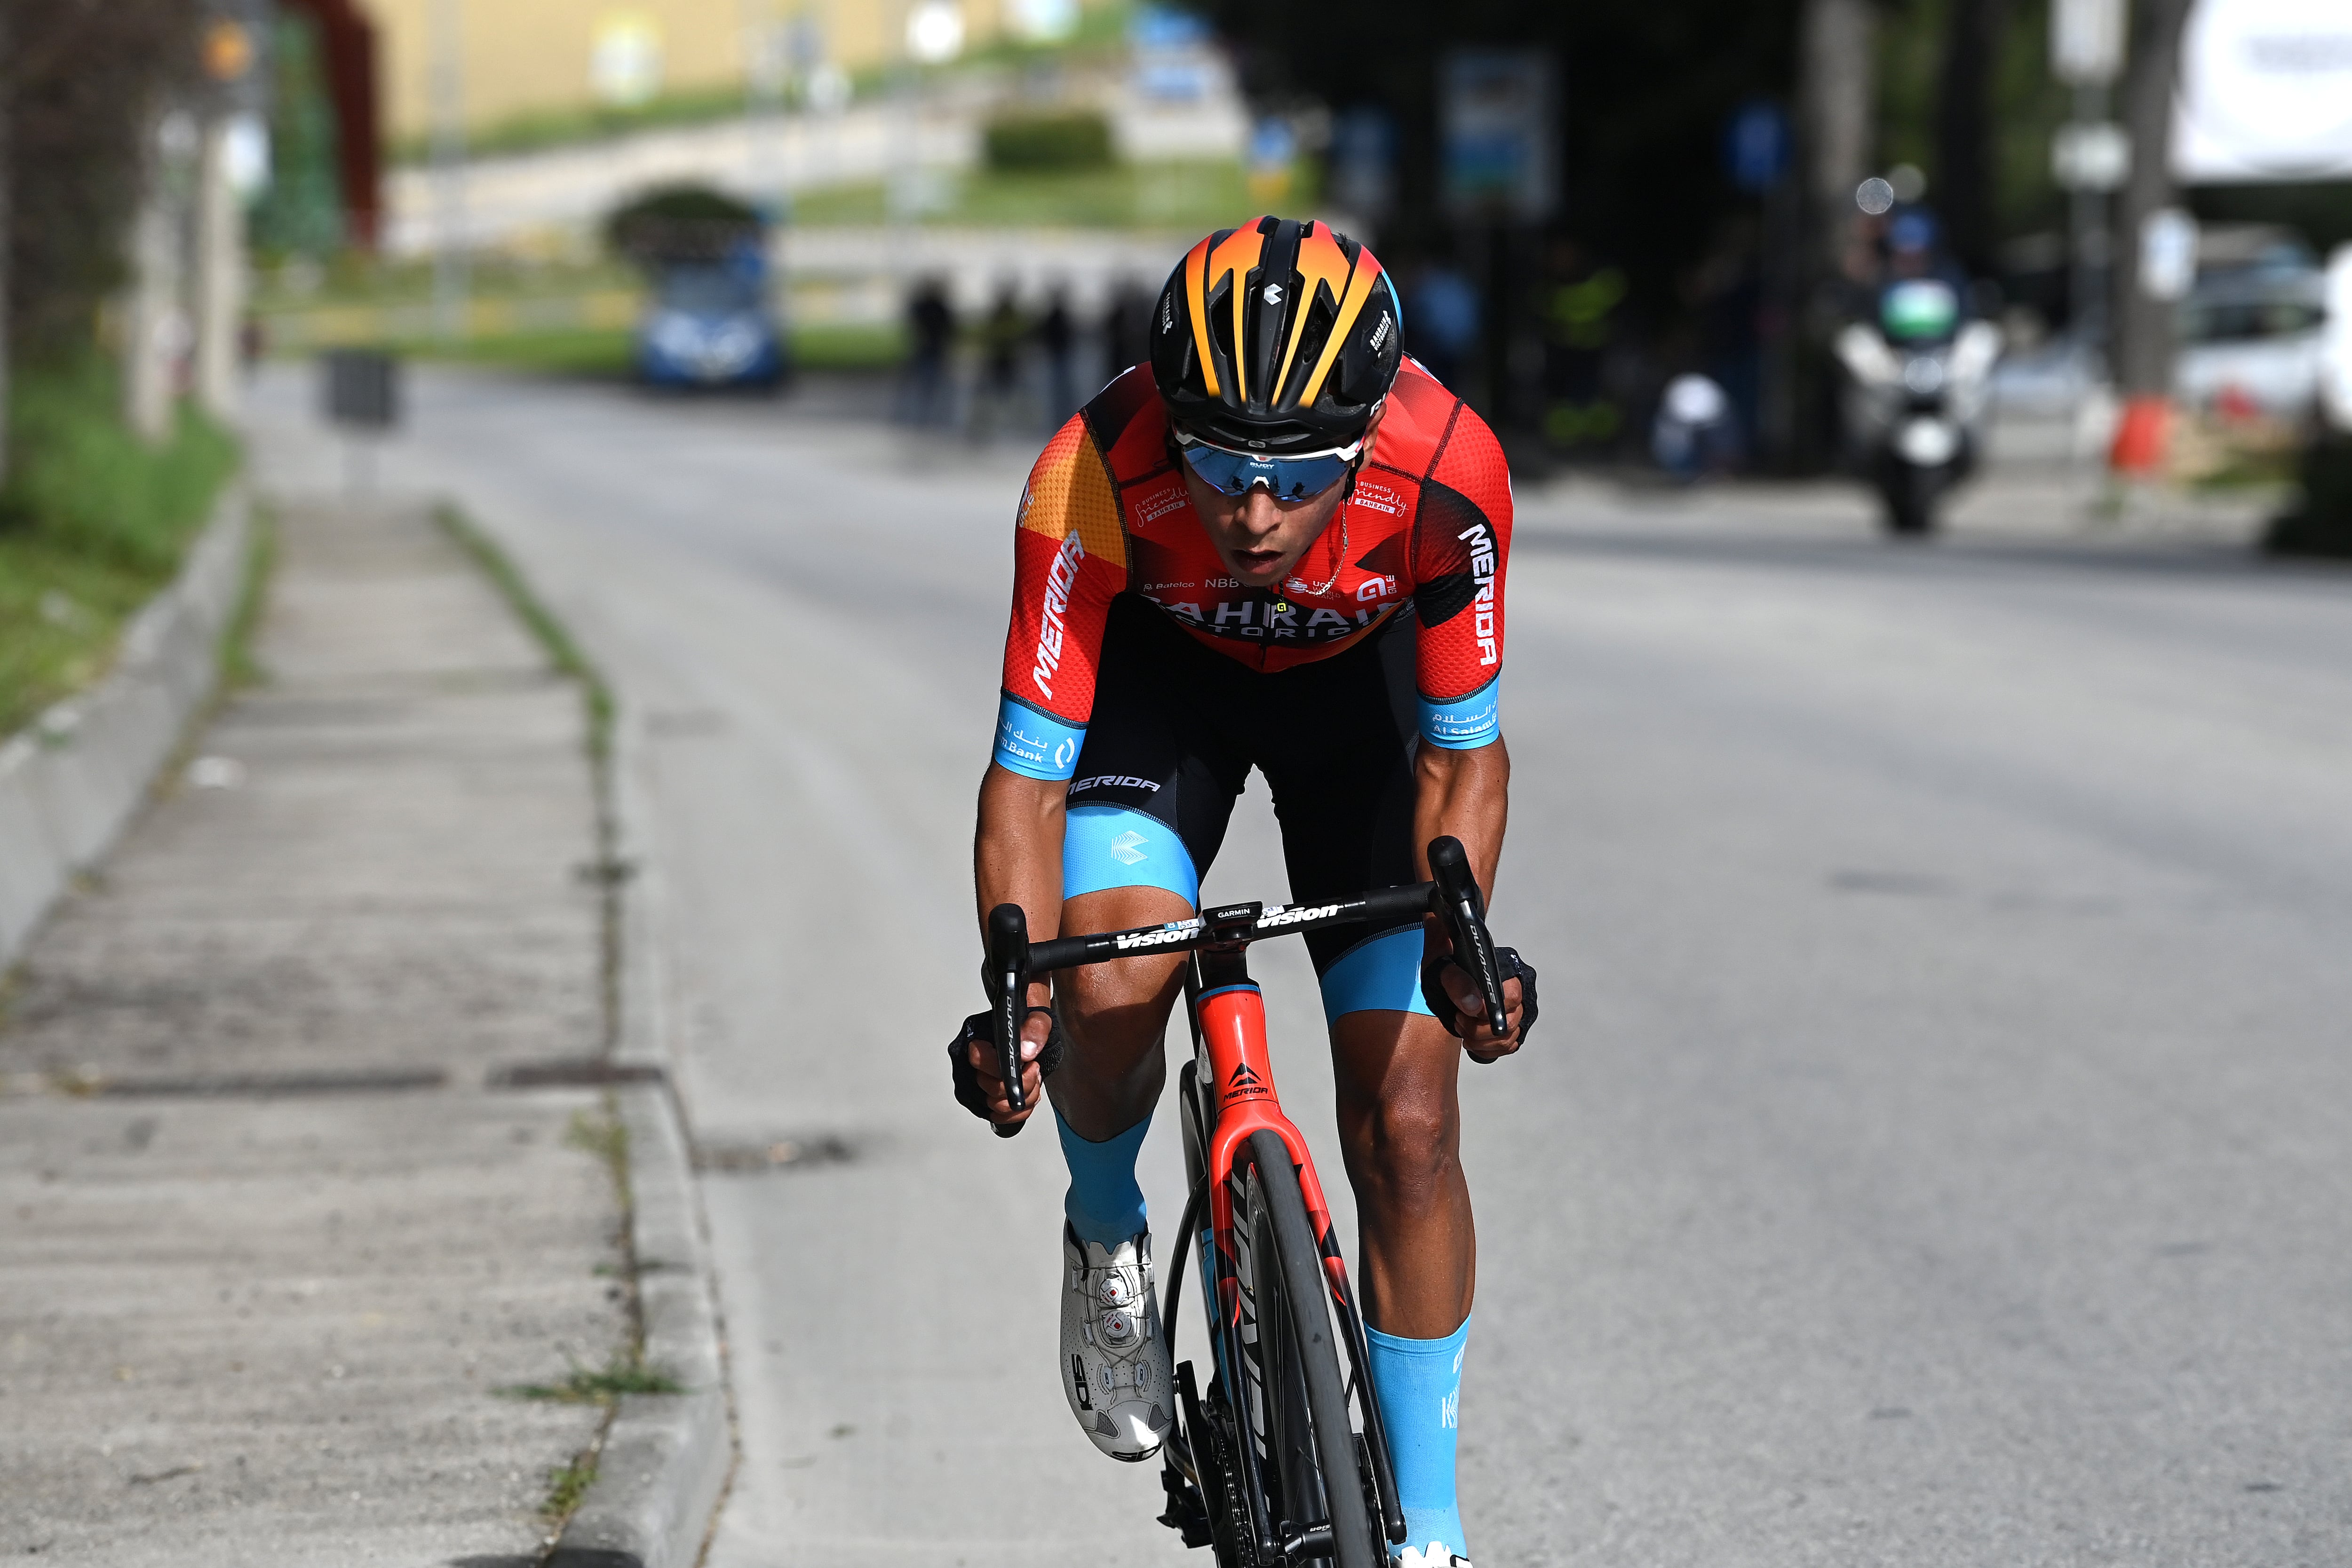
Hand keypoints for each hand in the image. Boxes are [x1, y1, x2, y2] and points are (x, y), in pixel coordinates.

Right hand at [965, 981, 1054, 1126]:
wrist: (1027, 1024)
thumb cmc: (1029, 1018)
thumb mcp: (1038, 1015)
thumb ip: (1034, 1028)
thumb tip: (1026, 1051)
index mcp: (976, 1035)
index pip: (979, 1059)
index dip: (1007, 1070)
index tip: (1032, 1065)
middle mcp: (970, 1059)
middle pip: (990, 1089)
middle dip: (1021, 1086)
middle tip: (1034, 1069)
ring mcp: (976, 1078)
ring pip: (994, 1106)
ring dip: (1022, 1099)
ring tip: (1033, 1080)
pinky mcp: (985, 1093)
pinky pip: (996, 1115)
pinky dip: (1016, 1113)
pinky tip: (1028, 1097)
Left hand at [1438, 963, 1526, 1062]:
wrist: (1441, 980)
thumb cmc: (1448, 972)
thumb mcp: (1446, 971)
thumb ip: (1458, 984)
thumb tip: (1473, 1004)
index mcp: (1504, 977)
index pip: (1512, 998)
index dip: (1488, 1011)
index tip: (1468, 1012)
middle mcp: (1512, 997)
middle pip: (1510, 1024)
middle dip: (1479, 1030)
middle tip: (1460, 1020)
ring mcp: (1511, 1014)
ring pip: (1507, 1040)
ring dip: (1480, 1042)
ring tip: (1463, 1030)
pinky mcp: (1505, 1028)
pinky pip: (1505, 1047)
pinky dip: (1485, 1050)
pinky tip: (1471, 1041)